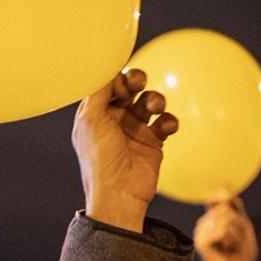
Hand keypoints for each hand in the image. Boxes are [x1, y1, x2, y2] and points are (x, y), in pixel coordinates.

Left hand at [73, 69, 179, 232]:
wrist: (119, 194)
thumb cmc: (100, 158)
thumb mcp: (91, 120)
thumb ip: (98, 90)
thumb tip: (106, 66)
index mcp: (94, 115)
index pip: (107, 85)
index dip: (116, 80)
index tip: (121, 86)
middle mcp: (113, 120)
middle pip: (129, 89)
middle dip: (136, 82)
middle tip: (138, 85)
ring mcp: (134, 131)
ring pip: (149, 102)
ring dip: (155, 99)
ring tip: (155, 107)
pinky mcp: (153, 142)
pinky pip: (165, 121)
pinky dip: (168, 120)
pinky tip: (166, 127)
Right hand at [194, 195, 258, 260]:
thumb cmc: (242, 251)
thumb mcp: (243, 224)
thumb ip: (234, 207)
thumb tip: (224, 192)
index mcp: (212, 217)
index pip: (222, 196)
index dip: (231, 201)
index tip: (237, 219)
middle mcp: (204, 222)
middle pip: (226, 208)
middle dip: (239, 224)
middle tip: (236, 240)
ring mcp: (200, 232)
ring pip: (225, 218)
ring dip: (236, 234)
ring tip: (231, 245)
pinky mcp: (201, 242)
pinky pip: (222, 231)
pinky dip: (231, 240)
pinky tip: (226, 249)